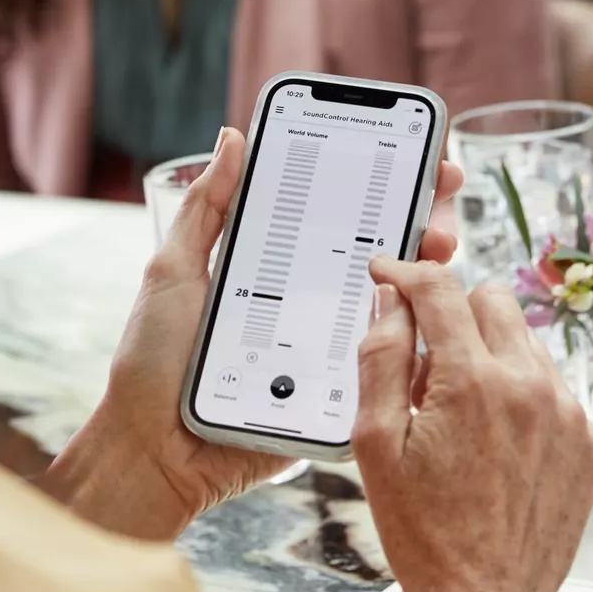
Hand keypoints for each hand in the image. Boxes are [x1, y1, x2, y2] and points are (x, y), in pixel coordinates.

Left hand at [44, 127, 465, 540]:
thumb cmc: (152, 363)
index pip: (343, 213)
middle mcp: (312, 302)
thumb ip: (206, 209)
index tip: (426, 156)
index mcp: (278, 266)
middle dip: (427, 220)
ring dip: (432, 275)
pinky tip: (437, 317)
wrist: (154, 452)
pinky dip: (420, 344)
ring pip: (399, 307)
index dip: (389, 182)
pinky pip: (389, 368)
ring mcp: (330, 349)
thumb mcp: (173, 272)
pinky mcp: (338, 396)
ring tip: (440, 254)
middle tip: (440, 212)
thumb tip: (234, 139)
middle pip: (386, 252)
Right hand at [352, 258, 592, 591]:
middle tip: (427, 362)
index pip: (440, 290)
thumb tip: (390, 302)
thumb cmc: (425, 535)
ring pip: (527, 342)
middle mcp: (530, 386)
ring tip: (462, 414)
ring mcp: (569, 414)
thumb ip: (381, 359)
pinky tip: (498, 443)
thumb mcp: (376, 444)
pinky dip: (524, 397)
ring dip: (491, 355)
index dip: (407, 273)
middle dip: (454, 312)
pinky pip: (555, 389)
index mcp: (472, 381)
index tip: (390, 275)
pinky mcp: (591, 443)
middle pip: (493, 299)